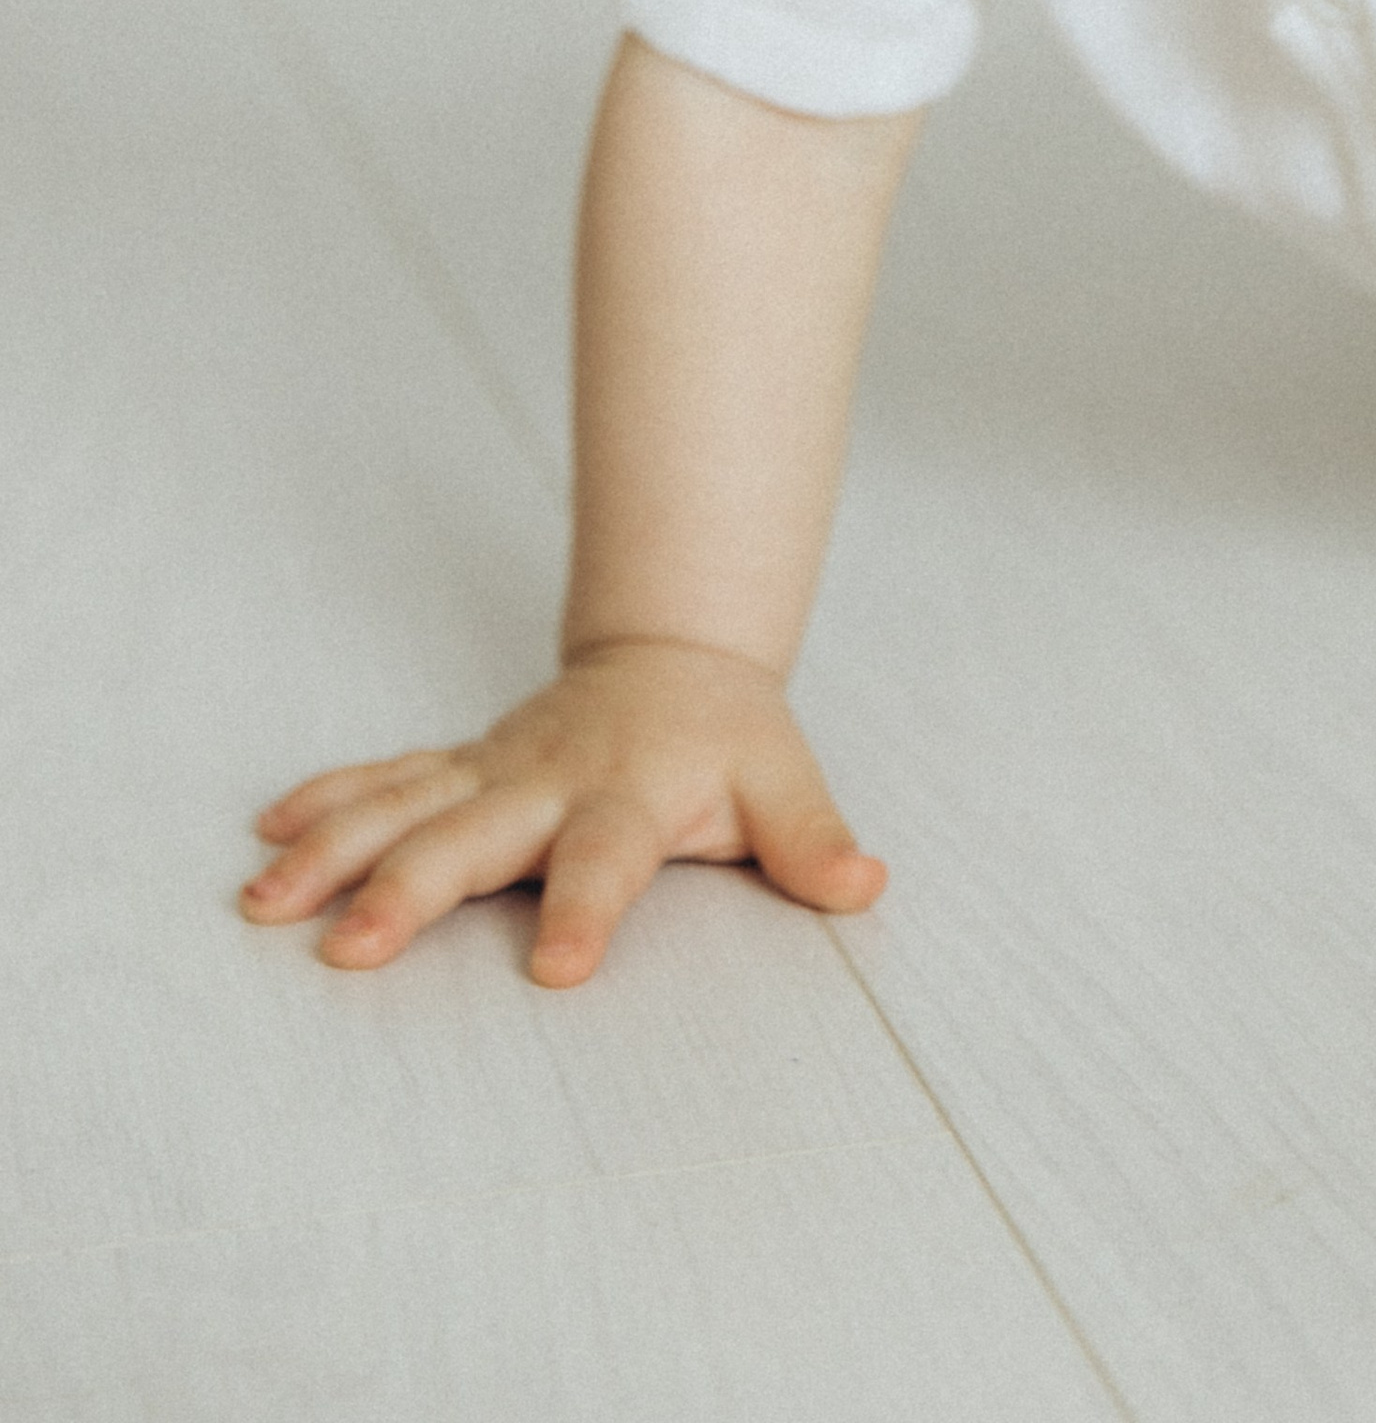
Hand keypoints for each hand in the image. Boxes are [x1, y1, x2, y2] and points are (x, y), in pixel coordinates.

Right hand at [240, 636, 883, 984]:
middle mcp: (547, 780)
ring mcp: (493, 769)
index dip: (586, 909)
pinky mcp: (461, 765)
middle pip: (472, 836)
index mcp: (630, 793)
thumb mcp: (783, 778)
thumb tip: (864, 884)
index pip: (609, 856)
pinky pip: (385, 779)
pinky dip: (326, 802)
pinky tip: (267, 836)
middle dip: (409, 890)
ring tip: (266, 901)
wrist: (672, 652)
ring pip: (404, 806)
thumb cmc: (726, 735)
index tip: (555, 968)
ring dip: (335, 850)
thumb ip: (811, 838)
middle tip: (350, 947)